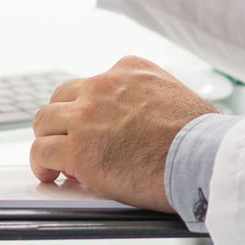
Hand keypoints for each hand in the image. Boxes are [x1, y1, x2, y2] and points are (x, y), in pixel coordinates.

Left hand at [30, 56, 218, 213]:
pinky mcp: (77, 150)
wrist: (203, 157)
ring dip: (48, 139)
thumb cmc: (200, 137)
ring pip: (45, 120)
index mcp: (129, 69)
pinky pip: (42, 151)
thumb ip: (148, 98)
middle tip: (68, 141)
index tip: (94, 128)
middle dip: (63, 120)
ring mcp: (87, 116)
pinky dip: (41, 163)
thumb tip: (142, 122)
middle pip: (63, 97)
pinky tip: (48, 174)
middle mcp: (103, 86)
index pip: (94, 84)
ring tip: (52, 160)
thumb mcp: (175, 94)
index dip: (89, 110)